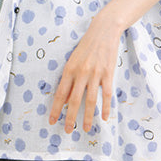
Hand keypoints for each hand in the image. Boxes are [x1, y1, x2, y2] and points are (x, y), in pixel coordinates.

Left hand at [48, 11, 122, 133]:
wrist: (103, 31)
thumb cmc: (86, 46)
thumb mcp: (73, 61)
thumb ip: (69, 80)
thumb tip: (65, 100)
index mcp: (69, 70)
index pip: (60, 94)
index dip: (56, 109)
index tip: (52, 121)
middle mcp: (81, 73)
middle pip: (74, 100)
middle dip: (70, 117)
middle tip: (67, 130)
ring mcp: (95, 74)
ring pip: (90, 100)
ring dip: (87, 117)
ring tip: (85, 128)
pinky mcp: (108, 74)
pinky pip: (106, 95)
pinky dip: (105, 108)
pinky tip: (104, 118)